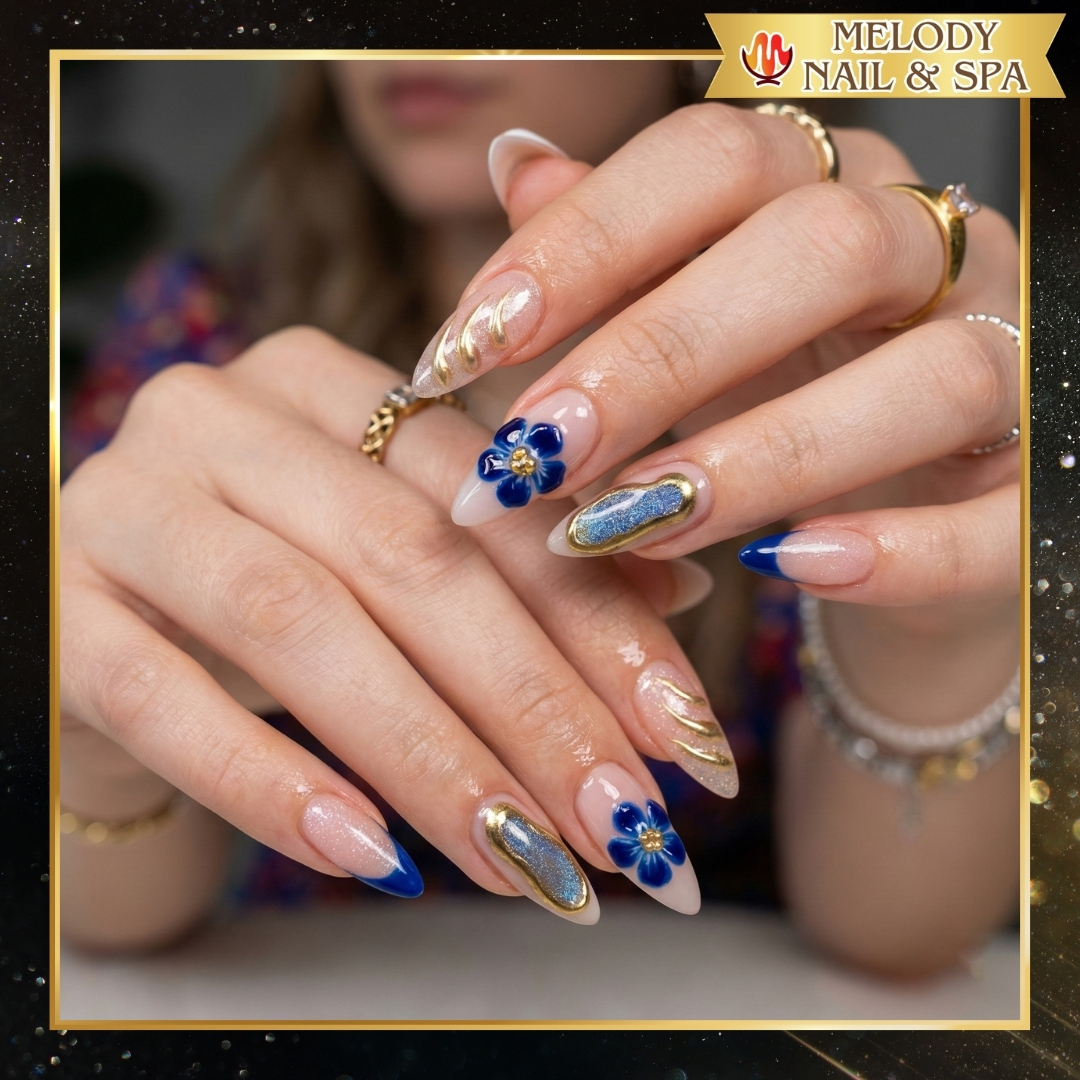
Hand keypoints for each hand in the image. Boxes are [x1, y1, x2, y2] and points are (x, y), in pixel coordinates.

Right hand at [60, 327, 736, 940]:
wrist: (111, 626)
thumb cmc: (282, 587)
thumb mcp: (404, 559)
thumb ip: (528, 562)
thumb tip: (680, 592)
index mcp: (330, 386)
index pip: (488, 499)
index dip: (600, 619)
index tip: (686, 736)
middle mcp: (224, 416)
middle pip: (410, 560)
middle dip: (535, 704)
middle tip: (625, 825)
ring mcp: (129, 504)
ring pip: (302, 625)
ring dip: (432, 758)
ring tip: (527, 863)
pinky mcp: (57, 606)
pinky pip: (162, 695)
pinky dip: (272, 783)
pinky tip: (372, 859)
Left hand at [411, 105, 1018, 611]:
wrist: (893, 504)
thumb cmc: (768, 391)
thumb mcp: (680, 311)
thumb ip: (610, 246)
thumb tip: (515, 160)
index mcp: (821, 187)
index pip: (714, 161)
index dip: (583, 244)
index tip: (464, 347)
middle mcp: (926, 254)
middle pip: (817, 251)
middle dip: (656, 357)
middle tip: (535, 452)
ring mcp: (1003, 363)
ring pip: (925, 379)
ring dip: (761, 457)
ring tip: (630, 526)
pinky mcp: (1035, 489)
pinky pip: (1001, 513)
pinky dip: (898, 548)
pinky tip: (786, 567)